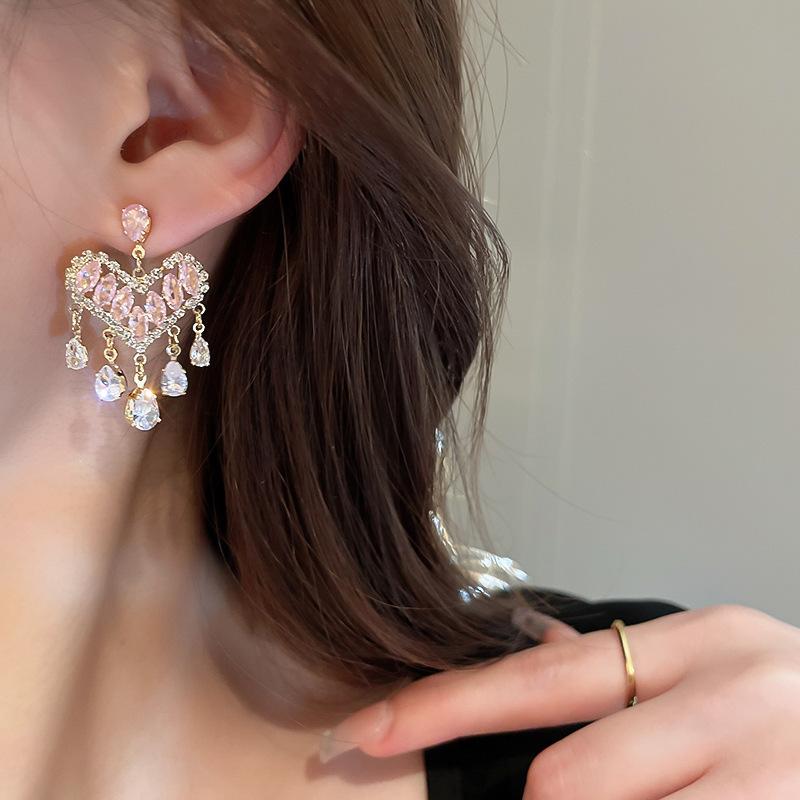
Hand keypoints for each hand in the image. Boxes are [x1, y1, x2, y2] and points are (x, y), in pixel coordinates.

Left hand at [319, 604, 799, 797]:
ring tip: (660, 795)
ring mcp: (769, 771)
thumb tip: (535, 677)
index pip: (540, 674)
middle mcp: (731, 696)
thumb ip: (626, 685)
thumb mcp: (716, 679)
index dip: (443, 707)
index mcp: (698, 644)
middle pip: (564, 783)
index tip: (363, 732)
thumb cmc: (797, 718)